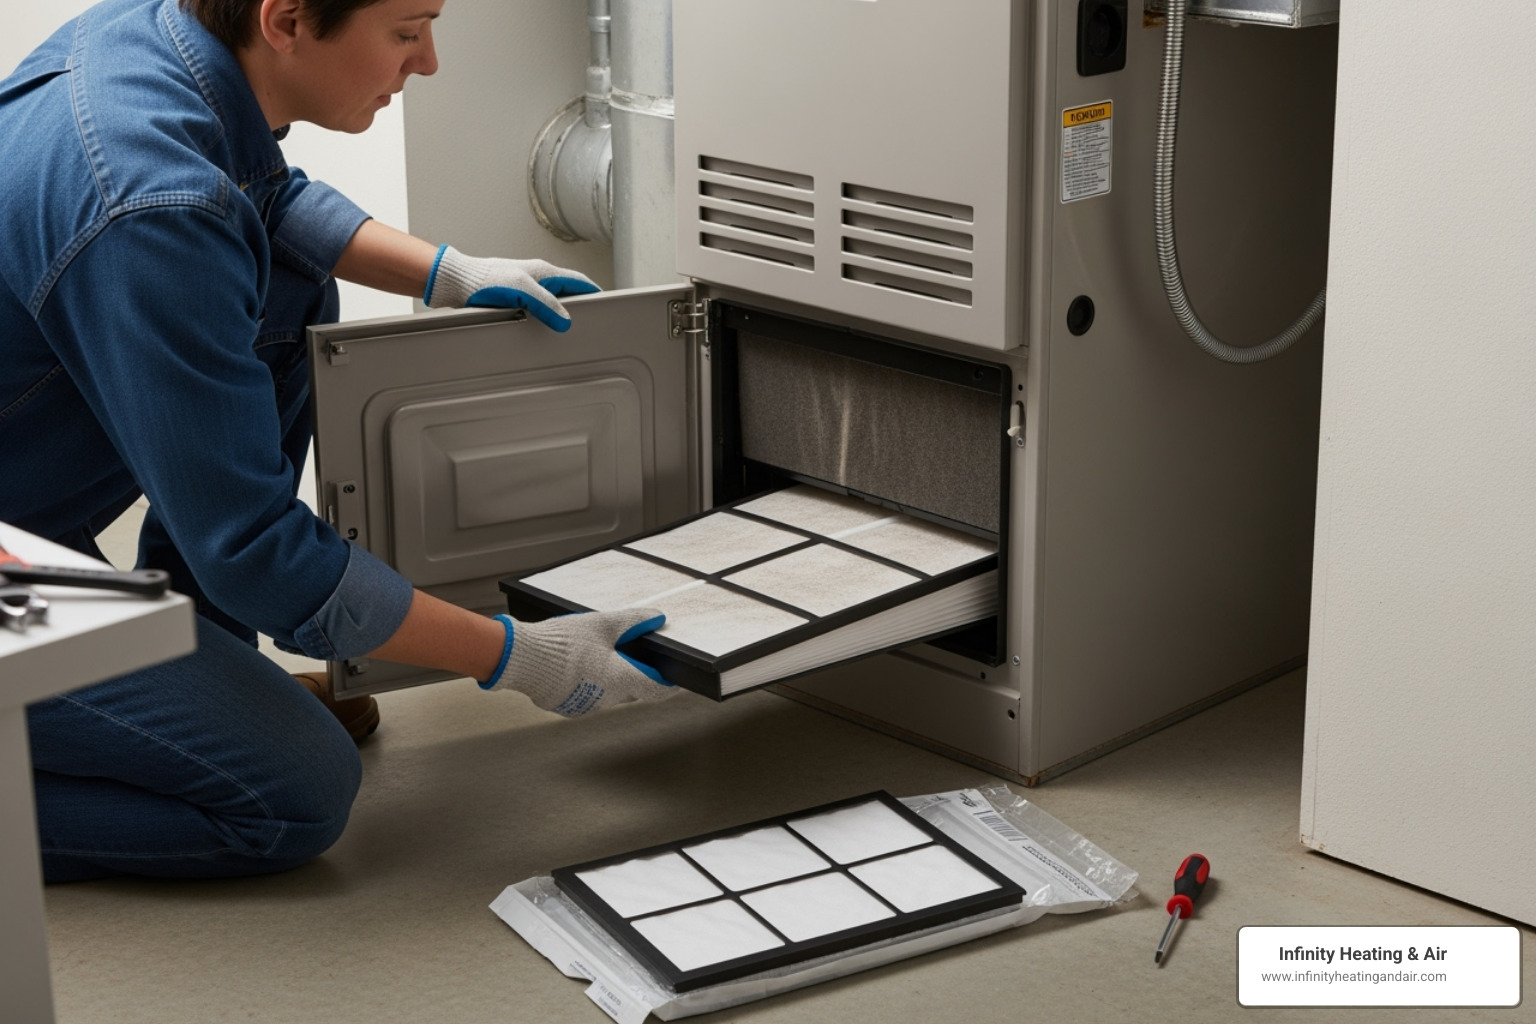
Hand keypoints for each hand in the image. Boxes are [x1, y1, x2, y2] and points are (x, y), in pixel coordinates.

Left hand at [423, 245, 599, 331]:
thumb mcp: (522, 292)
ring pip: (552, 299)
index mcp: (545, 272)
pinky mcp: (513, 296)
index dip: (594, 293)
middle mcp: (537, 277)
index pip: (580, 282)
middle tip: (589, 320)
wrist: (458, 281)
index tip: (605, 304)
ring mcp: (526, 286)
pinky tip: (542, 325)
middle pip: (568, 291)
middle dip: (580, 305)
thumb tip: (566, 320)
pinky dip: (545, 315)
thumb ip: (546, 304)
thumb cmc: (484, 281)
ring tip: (568, 326)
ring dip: (561, 311)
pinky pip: (537, 306)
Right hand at [481, 610, 674, 716]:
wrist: (522, 658)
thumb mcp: (602, 624)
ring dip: (609, 678)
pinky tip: (578, 665)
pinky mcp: (568, 708)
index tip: (676, 679)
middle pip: (632, 689)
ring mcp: (587, 706)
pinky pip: (588, 696)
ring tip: (597, 654)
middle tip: (629, 653)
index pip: (657, 690)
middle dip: (633, 673)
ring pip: (609, 694)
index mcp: (621, 680)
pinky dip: (589, 683)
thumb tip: (656, 617)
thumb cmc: (563, 643)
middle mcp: (607, 699)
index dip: (670, 684)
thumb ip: (633, 621)